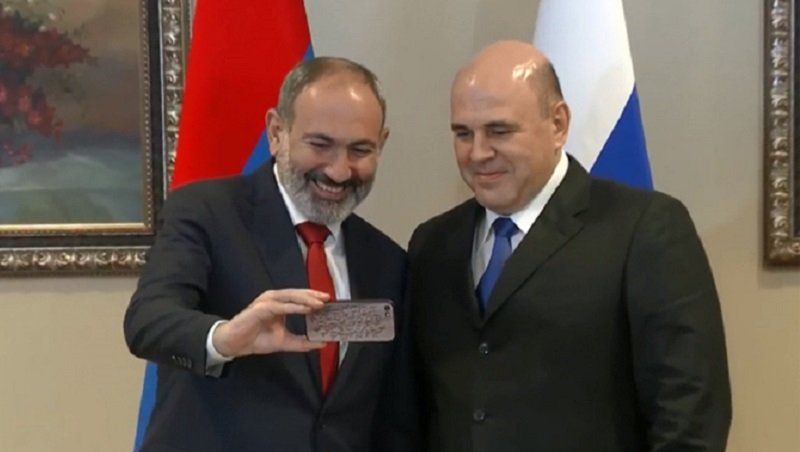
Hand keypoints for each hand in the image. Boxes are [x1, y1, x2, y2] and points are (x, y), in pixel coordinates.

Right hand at [212, 289, 327, 357]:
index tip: (330, 302)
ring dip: (305, 299)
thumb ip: (302, 342)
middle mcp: (273, 299)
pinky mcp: (260, 308)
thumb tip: (322, 343)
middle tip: (327, 298)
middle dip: (313, 295)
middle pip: (297, 294)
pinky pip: (280, 306)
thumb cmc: (257, 339)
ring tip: (319, 303)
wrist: (235, 344)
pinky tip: (304, 309)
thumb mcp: (285, 341)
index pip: (299, 298)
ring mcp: (266, 302)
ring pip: (289, 297)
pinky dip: (293, 307)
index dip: (314, 298)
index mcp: (279, 304)